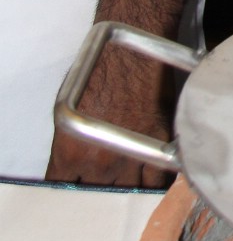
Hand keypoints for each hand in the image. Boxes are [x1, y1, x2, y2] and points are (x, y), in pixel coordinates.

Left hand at [45, 51, 174, 188]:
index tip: (79, 185)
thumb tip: (75, 160)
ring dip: (129, 188)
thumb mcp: (68, 107)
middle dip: (101, 190)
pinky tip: (153, 178)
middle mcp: (99, 162)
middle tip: (106, 181)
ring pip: (129, 193)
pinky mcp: (160, 148)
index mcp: (70, 153)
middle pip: (97, 195)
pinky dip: (155, 183)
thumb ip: (71, 142)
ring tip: (131, 181)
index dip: (73, 186)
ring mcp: (131, 157)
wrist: (135, 46)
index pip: (64, 188)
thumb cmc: (99, 68)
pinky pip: (157, 181)